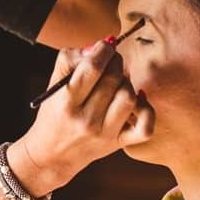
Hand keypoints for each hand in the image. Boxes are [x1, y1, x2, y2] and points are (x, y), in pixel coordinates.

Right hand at [11, 40, 152, 192]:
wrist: (53, 155)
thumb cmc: (54, 115)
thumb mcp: (53, 87)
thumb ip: (70, 61)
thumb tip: (96, 47)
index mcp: (66, 102)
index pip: (92, 68)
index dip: (103, 50)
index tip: (105, 45)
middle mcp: (86, 120)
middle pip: (113, 79)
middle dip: (116, 62)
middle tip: (112, 60)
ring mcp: (104, 134)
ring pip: (129, 97)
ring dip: (127, 82)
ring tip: (118, 81)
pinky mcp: (118, 144)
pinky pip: (145, 127)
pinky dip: (146, 109)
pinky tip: (137, 100)